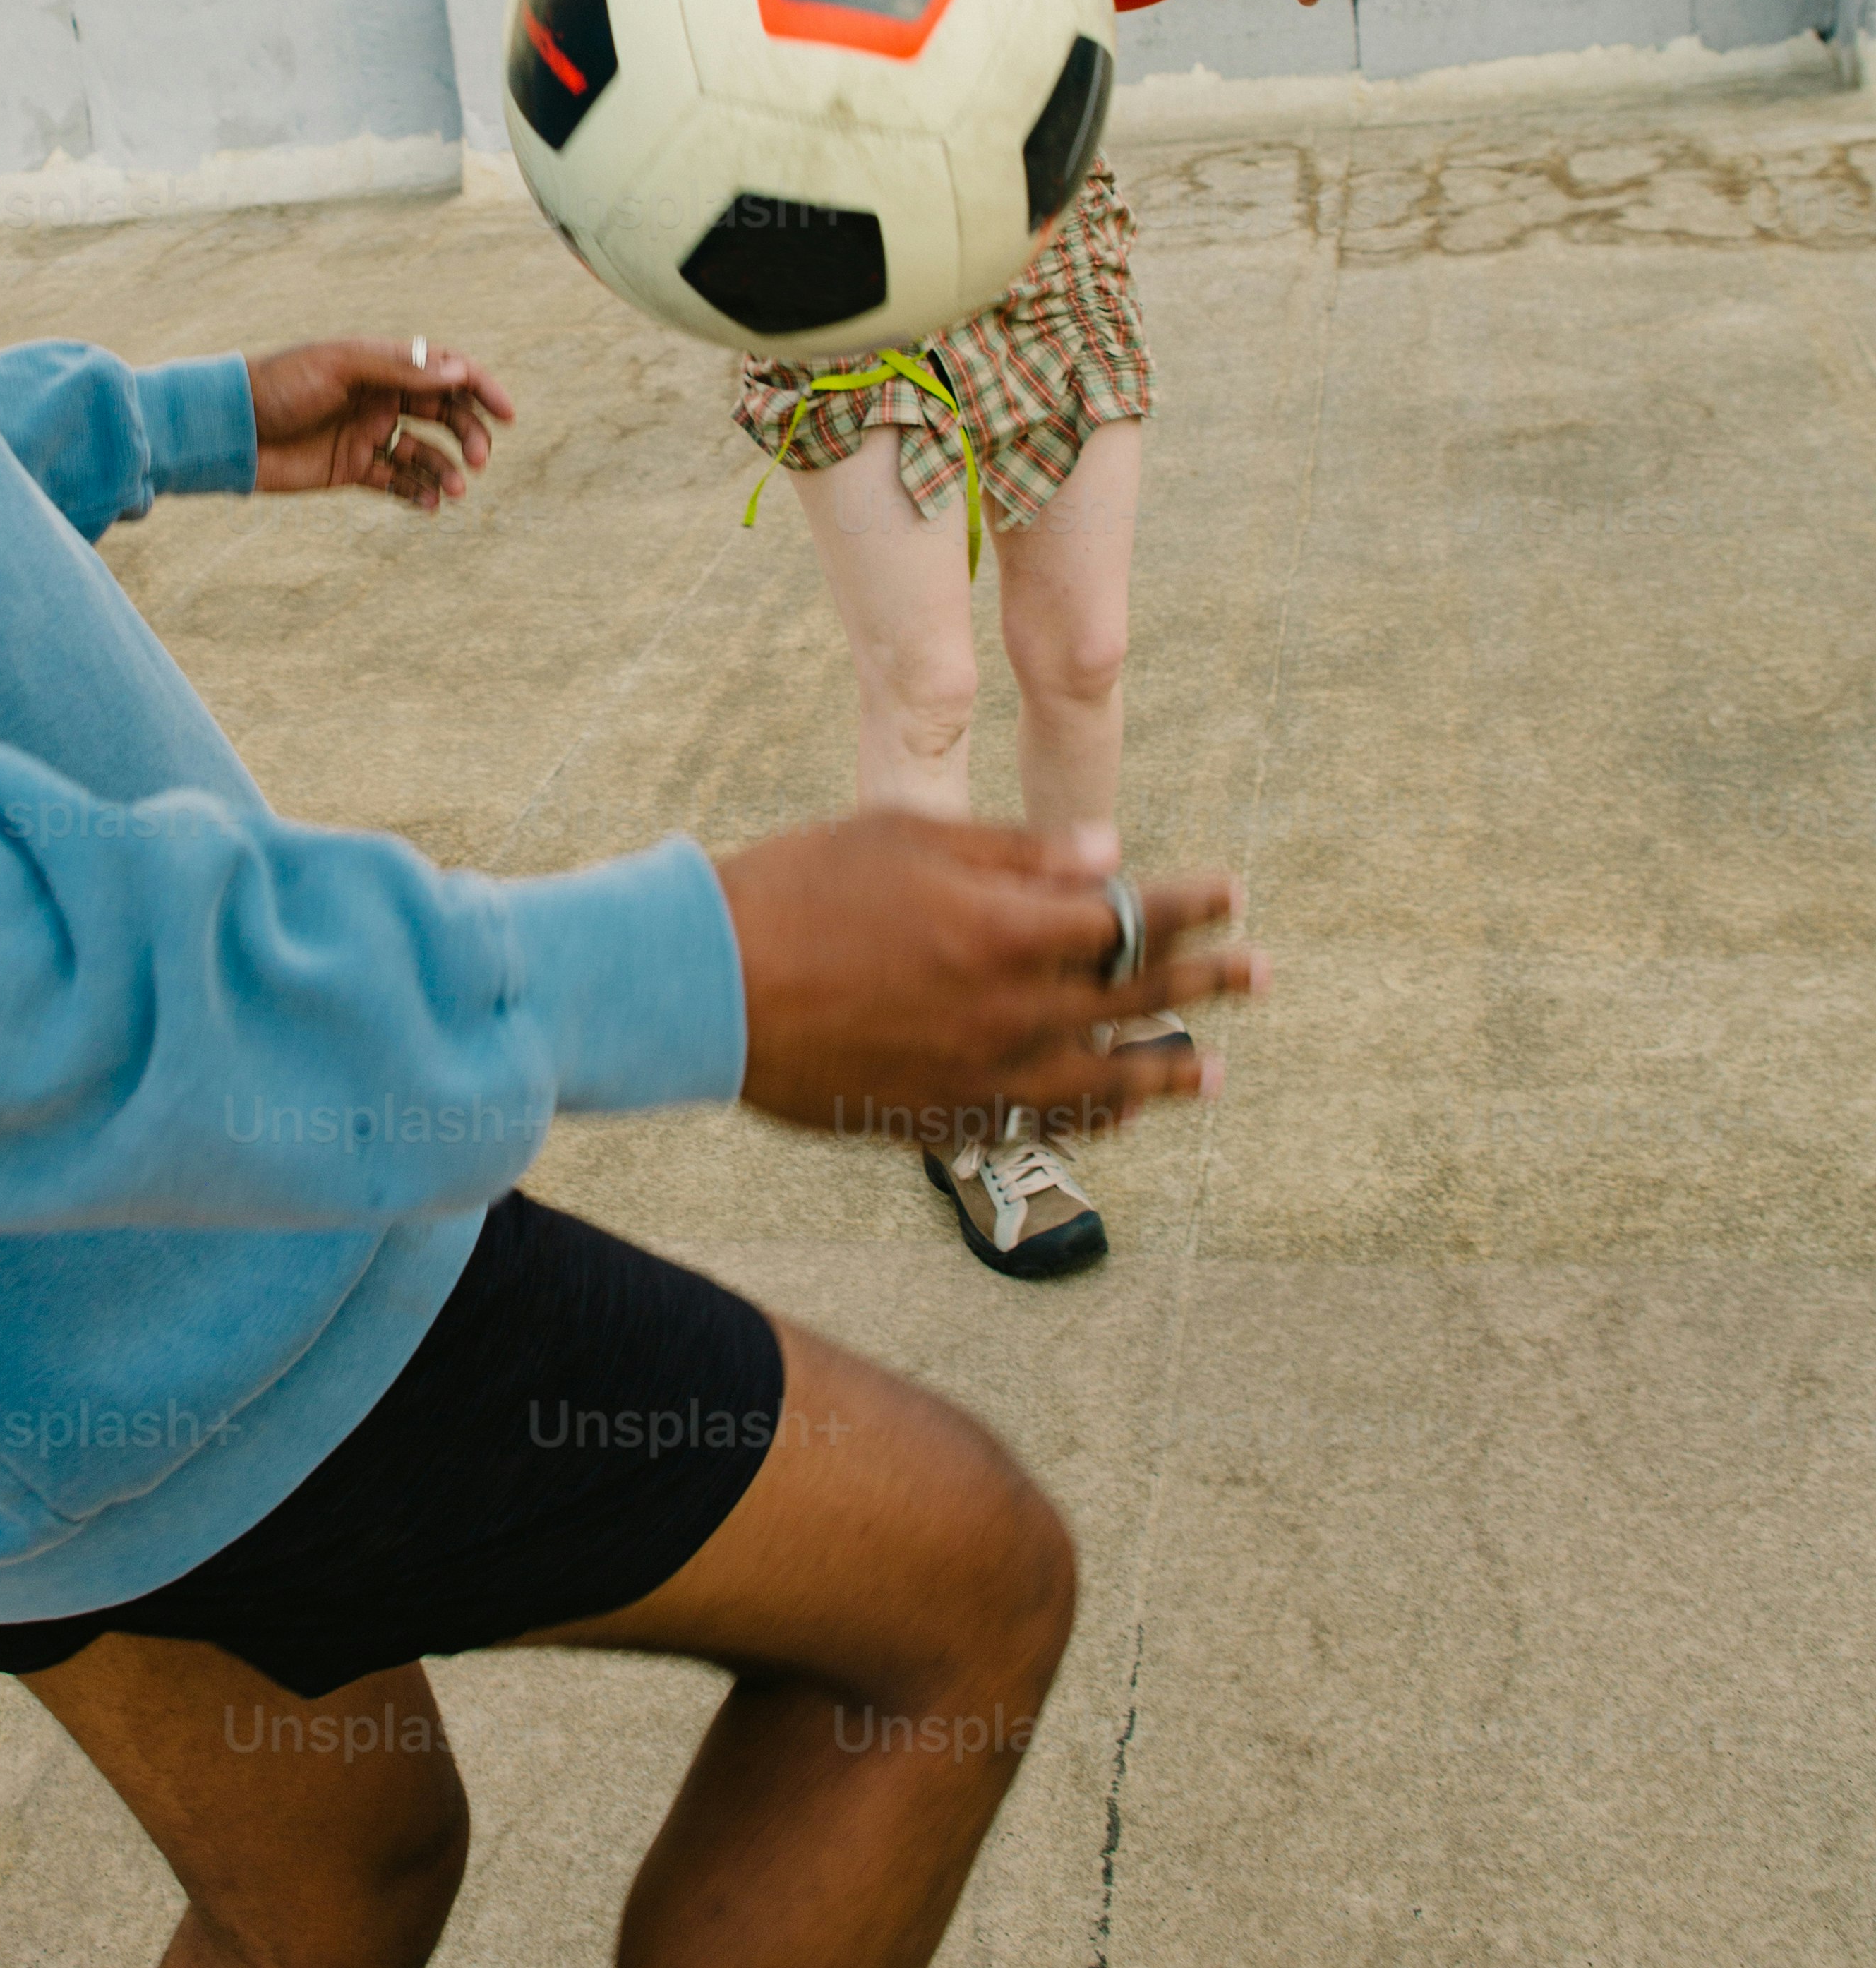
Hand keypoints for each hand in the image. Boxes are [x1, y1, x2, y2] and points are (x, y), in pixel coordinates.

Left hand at [246, 339, 516, 510]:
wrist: (229, 429)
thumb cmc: (280, 386)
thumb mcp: (342, 369)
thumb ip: (400, 370)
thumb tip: (459, 370)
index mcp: (381, 364)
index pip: (444, 371)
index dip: (480, 388)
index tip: (506, 414)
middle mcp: (380, 397)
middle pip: (444, 414)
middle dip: (469, 435)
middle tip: (478, 461)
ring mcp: (367, 433)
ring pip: (424, 452)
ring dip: (446, 469)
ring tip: (454, 491)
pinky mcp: (351, 468)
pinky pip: (396, 481)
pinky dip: (418, 492)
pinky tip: (430, 504)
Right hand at [717, 815, 1260, 1143]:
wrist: (706, 985)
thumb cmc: (800, 887)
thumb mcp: (908, 838)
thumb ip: (1017, 853)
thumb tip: (1111, 855)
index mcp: (1005, 931)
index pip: (1129, 918)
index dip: (1191, 904)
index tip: (1235, 895)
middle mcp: (1008, 1013)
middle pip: (1133, 1000)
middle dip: (1204, 982)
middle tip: (1261, 977)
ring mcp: (976, 1076)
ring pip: (1099, 1083)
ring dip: (1162, 1073)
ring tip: (1211, 1072)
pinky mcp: (936, 1118)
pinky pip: (1036, 1129)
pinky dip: (1086, 1120)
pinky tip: (1113, 1114)